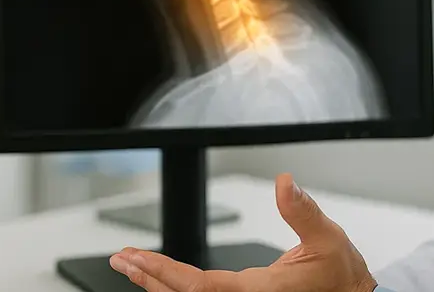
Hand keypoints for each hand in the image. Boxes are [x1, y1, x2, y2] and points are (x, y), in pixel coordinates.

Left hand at [110, 173, 377, 291]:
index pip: (201, 287)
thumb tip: (285, 183)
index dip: (165, 273)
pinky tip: (160, 279)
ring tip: (130, 264)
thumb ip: (303, 212)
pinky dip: (175, 289)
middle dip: (148, 277)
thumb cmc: (343, 276)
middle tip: (121, 258)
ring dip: (156, 284)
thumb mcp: (328, 239)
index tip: (139, 257)